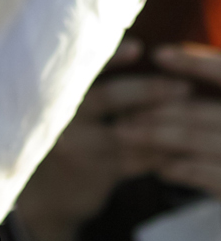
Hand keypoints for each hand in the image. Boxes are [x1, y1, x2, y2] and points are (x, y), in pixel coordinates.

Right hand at [14, 42, 191, 240]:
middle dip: (150, 88)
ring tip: (190, 110)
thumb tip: (136, 44)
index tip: (139, 48)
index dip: (111, 58)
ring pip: (127, 130)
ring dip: (163, 119)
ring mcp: (79, 152)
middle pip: (109, 96)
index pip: (84, 71)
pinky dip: (161, 149)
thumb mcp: (72, 110)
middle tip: (184, 85)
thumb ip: (95, 83)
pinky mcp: (96, 177)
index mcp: (57, 101)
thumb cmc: (71, 139)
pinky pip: (136, 160)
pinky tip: (181, 140)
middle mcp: (63, 124)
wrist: (49, 196)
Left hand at [121, 44, 220, 201]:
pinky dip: (185, 170)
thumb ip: (216, 98)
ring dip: (159, 138)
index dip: (194, 62)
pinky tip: (161, 168)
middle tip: (123, 110)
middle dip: (160, 109)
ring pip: (198, 140)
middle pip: (204, 110)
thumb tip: (175, 65)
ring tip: (127, 135)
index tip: (159, 54)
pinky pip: (211, 176)